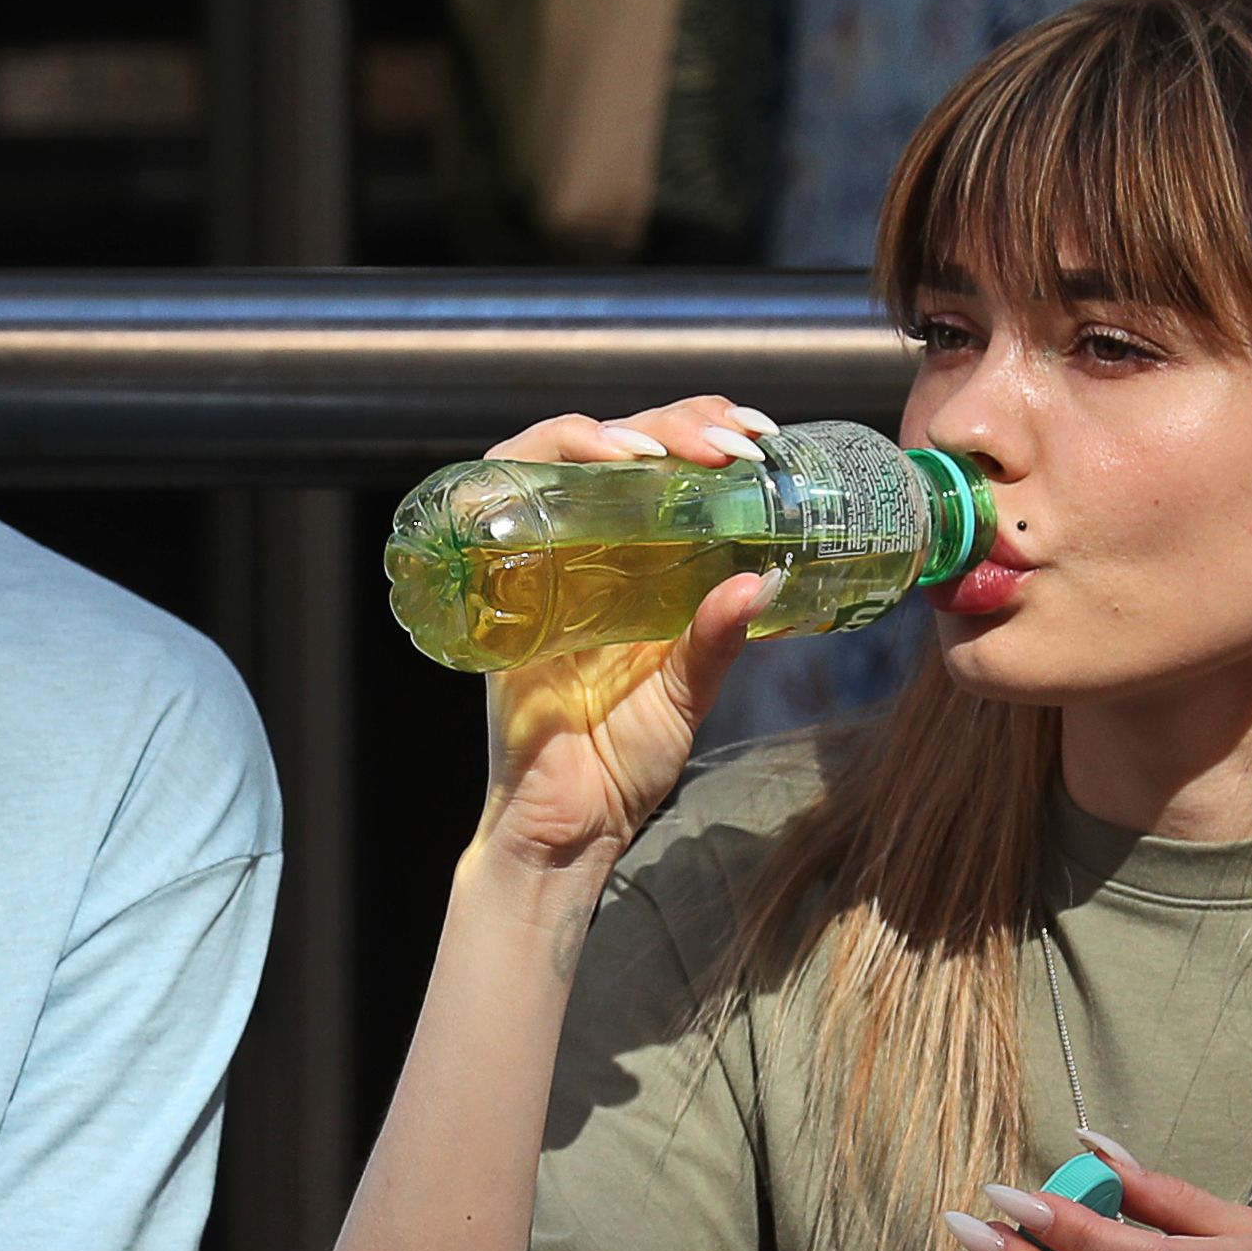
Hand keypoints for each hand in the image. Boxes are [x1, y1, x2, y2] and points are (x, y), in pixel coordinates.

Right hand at [467, 395, 779, 888]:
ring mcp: (528, 564)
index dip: (700, 430)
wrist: (565, 827)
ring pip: (545, 456)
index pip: (660, 466)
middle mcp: (579, 551)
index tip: (756, 436)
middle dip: (668, 424)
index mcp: (633, 565)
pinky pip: (487, 506)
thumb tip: (764, 580)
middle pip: (609, 447)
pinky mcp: (489, 589)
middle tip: (724, 445)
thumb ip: (717, 641)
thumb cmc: (620, 761)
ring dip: (600, 437)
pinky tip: (582, 469)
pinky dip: (529, 472)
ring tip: (655, 455)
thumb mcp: (687, 693)